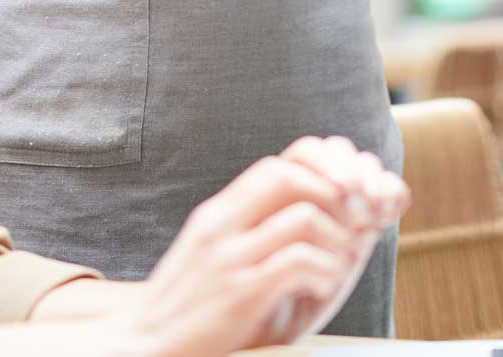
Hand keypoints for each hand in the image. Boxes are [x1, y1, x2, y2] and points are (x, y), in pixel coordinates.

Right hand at [110, 141, 406, 356]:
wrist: (148, 348)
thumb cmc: (193, 309)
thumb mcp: (217, 257)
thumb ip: (254, 230)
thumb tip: (312, 210)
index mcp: (218, 214)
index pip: (277, 164)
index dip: (320, 171)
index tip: (347, 197)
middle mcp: (221, 227)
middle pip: (290, 175)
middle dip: (335, 195)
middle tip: (354, 224)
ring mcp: (228, 259)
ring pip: (304, 217)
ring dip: (337, 240)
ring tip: (340, 264)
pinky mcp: (240, 294)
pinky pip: (299, 263)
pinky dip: (326, 272)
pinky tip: (323, 288)